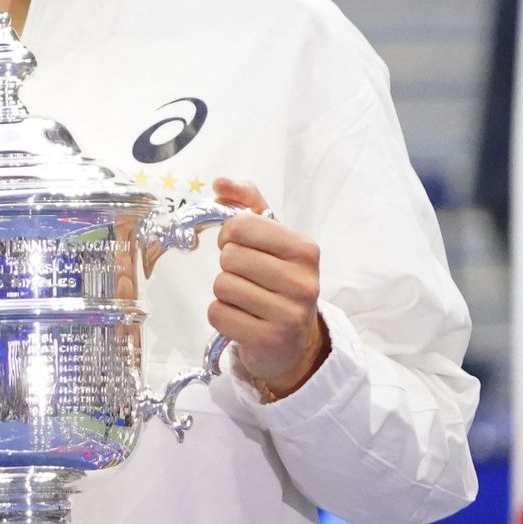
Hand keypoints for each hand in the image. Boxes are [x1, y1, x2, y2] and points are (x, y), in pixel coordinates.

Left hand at [209, 179, 328, 397]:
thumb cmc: (277, 280)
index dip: (230, 235)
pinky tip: (243, 319)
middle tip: (246, 277)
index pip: (242, 226)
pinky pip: (218, 314)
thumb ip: (248, 203)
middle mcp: (303, 281)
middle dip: (229, 266)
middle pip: (229, 257)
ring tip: (246, 299)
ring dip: (225, 292)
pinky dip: (222, 315)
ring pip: (222, 286)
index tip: (240, 246)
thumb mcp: (271, 239)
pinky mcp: (269, 340)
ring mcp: (289, 314)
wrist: (293, 341)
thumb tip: (220, 182)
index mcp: (305, 249)